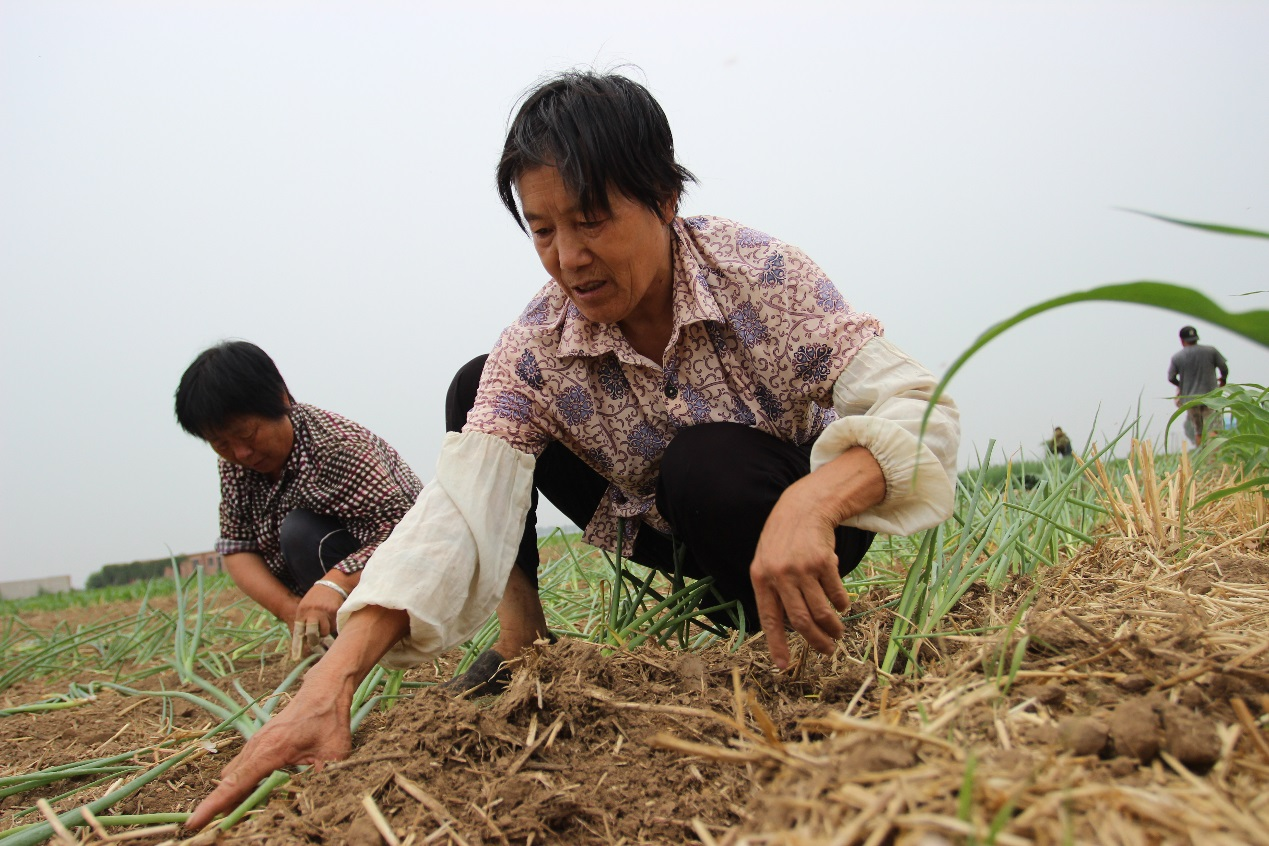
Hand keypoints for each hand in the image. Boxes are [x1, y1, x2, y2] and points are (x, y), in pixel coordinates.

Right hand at [185, 674, 351, 830]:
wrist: (324, 689)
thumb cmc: (329, 720)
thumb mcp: (334, 753)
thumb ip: (325, 778)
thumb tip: (320, 801)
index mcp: (270, 751)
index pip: (236, 784)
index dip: (214, 805)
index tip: (193, 823)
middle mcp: (256, 747)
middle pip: (228, 783)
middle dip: (221, 806)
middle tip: (226, 828)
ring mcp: (255, 743)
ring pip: (233, 775)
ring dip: (231, 794)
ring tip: (240, 816)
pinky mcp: (259, 742)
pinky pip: (241, 767)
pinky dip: (241, 783)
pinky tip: (255, 795)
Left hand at [290, 577, 352, 658]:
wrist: (333, 583)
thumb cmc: (318, 596)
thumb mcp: (306, 605)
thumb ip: (305, 620)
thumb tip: (306, 640)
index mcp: (302, 612)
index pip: (298, 632)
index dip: (297, 646)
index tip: (296, 658)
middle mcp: (312, 613)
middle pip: (313, 635)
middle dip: (314, 641)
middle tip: (316, 642)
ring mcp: (324, 613)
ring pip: (325, 632)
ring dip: (326, 631)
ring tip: (326, 622)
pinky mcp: (335, 613)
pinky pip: (334, 626)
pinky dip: (333, 625)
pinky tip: (333, 617)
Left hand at [750, 447, 884, 670]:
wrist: (803, 508)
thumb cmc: (782, 540)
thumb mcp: (766, 562)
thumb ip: (772, 592)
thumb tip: (785, 629)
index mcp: (760, 578)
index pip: (769, 619)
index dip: (776, 644)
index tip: (783, 666)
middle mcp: (779, 574)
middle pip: (800, 620)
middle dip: (815, 641)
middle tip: (827, 651)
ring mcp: (802, 568)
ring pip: (821, 611)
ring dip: (832, 627)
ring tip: (837, 633)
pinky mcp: (823, 562)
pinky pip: (836, 593)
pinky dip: (841, 603)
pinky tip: (842, 605)